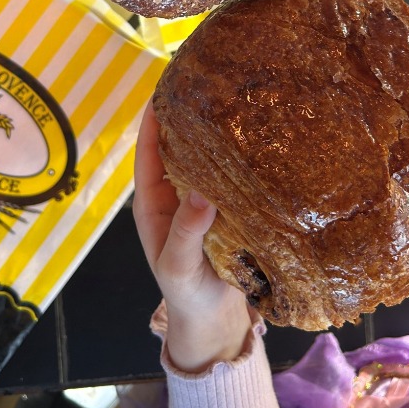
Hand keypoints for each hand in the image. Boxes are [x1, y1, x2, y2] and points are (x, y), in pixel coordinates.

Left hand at [133, 101, 252, 371]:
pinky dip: (242, 162)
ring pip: (208, 161)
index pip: (149, 153)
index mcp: (154, 202)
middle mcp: (178, 194)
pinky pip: (233, 179)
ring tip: (235, 103)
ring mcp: (205, 201)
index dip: (153, 121)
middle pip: (181, 148)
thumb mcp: (179, 266)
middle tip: (208, 85)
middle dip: (190, 119)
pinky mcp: (231, 210)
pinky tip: (259, 142)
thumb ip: (186, 233)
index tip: (163, 89)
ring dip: (218, 137)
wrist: (216, 323)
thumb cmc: (187, 295)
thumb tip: (201, 193)